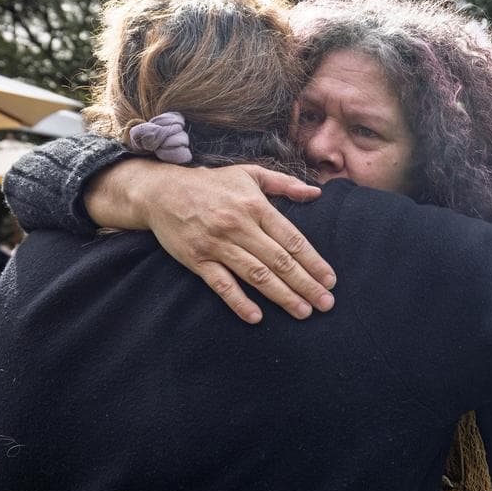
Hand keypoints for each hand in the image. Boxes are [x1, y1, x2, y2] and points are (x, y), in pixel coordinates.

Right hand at [89, 160, 336, 323]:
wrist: (161, 191)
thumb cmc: (212, 183)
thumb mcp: (250, 174)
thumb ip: (285, 184)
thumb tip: (316, 193)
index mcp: (255, 206)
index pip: (292, 239)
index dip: (313, 261)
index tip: (330, 280)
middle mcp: (238, 226)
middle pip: (279, 261)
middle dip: (305, 284)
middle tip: (325, 304)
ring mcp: (217, 244)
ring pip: (256, 275)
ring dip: (282, 296)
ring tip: (303, 311)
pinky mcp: (197, 259)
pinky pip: (221, 284)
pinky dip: (238, 301)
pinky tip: (256, 317)